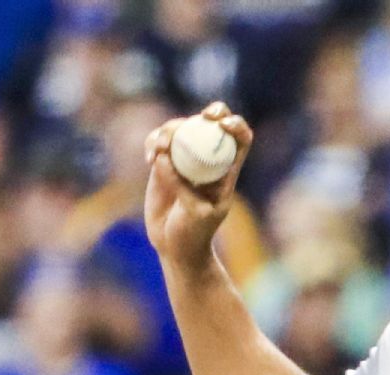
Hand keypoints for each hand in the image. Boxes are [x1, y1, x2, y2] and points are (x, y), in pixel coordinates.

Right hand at [143, 101, 252, 272]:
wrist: (176, 246)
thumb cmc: (195, 233)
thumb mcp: (195, 213)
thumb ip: (182, 186)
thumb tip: (164, 157)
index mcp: (228, 170)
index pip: (241, 139)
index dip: (236, 125)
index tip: (222, 125)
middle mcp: (209, 160)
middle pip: (213, 124)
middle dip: (211, 112)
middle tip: (200, 118)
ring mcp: (186, 159)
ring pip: (183, 128)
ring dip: (170, 129)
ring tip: (159, 148)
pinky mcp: (163, 164)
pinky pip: (158, 142)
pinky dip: (153, 142)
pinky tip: (149, 157)